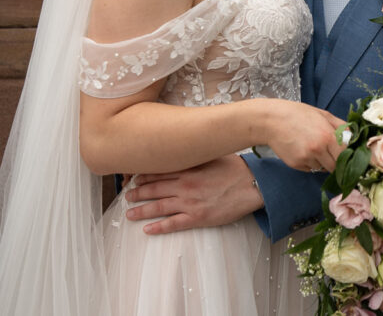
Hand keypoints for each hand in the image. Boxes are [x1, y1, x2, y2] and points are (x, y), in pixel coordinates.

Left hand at [125, 155, 261, 233]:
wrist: (253, 185)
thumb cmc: (237, 169)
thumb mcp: (214, 156)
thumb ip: (196, 157)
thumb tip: (182, 153)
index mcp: (189, 169)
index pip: (160, 171)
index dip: (144, 175)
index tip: (134, 178)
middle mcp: (186, 185)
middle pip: (155, 189)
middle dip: (138, 193)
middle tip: (127, 196)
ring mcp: (191, 202)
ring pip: (159, 207)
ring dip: (142, 210)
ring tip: (129, 213)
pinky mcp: (198, 217)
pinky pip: (173, 224)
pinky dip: (158, 227)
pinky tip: (147, 229)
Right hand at [263, 100, 345, 172]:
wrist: (272, 120)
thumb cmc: (299, 114)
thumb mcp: (324, 115)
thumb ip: (342, 127)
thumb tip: (355, 138)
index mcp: (328, 136)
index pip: (346, 155)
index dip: (348, 156)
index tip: (349, 156)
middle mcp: (318, 150)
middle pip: (336, 167)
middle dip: (337, 162)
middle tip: (333, 153)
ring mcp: (306, 159)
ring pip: (323, 169)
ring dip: (324, 162)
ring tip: (315, 148)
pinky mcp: (296, 165)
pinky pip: (311, 169)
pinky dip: (312, 164)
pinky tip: (305, 151)